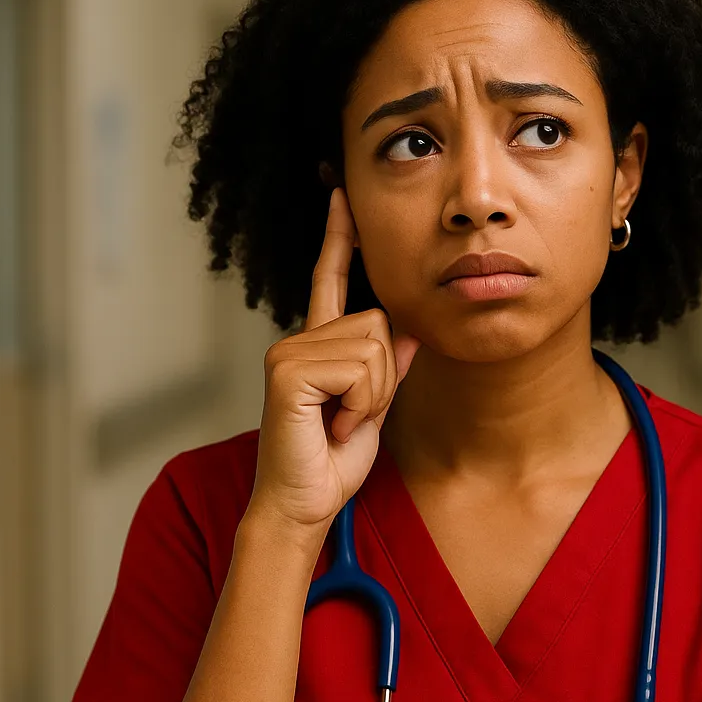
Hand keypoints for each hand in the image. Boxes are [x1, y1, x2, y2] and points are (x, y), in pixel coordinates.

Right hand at [249, 187, 420, 528]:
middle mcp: (298, 341)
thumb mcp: (372, 409)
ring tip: (339, 423)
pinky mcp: (289, 371)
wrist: (304, 506)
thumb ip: (388, 368)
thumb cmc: (331, 464)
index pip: (328, 280)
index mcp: (316, 346)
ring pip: (374, 345)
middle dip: (384, 379)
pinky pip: (360, 368)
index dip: (338, 238)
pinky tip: (331, 426)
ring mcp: (289, 353)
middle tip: (351, 418)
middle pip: (379, 323)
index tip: (341, 196)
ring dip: (373, 396)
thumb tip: (412, 329)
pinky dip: (360, 405)